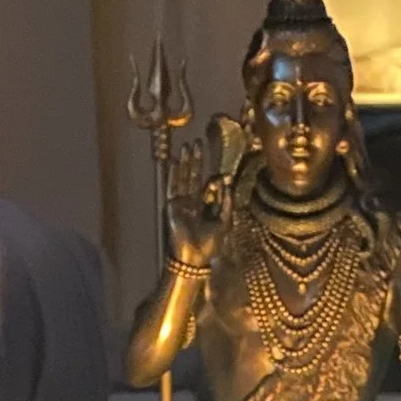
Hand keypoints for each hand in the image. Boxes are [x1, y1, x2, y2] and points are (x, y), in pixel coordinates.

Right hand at [166, 135, 231, 266]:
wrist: (195, 257)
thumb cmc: (210, 245)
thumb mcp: (224, 221)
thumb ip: (226, 201)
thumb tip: (227, 181)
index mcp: (205, 207)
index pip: (209, 186)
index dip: (216, 179)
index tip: (224, 175)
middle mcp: (192, 202)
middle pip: (194, 176)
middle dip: (197, 161)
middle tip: (199, 143)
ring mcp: (181, 203)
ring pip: (183, 178)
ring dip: (185, 162)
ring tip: (187, 147)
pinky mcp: (172, 206)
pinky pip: (173, 186)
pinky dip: (174, 174)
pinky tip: (175, 161)